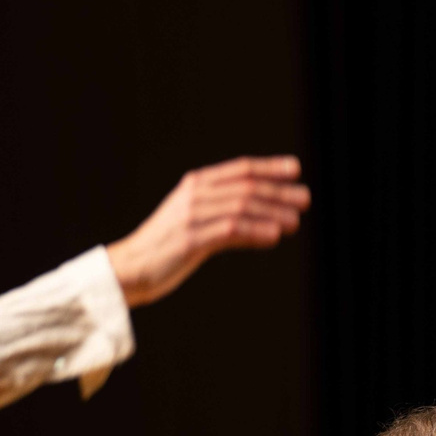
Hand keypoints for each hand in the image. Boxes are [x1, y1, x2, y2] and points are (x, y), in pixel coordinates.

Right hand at [105, 156, 308, 307]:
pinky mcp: (190, 240)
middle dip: (278, 192)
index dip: (269, 168)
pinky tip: (274, 235)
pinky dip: (254, 231)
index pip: (239, 170)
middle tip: (305, 198)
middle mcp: (194, 195)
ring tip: (295, 221)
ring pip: (241, 207)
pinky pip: (229, 230)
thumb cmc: (166, 247)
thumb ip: (228, 217)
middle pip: (245, 187)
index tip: (295, 169)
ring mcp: (191, 216)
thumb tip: (271, 224)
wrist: (130, 268)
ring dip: (271, 212)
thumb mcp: (197, 223)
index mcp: (195, 185)